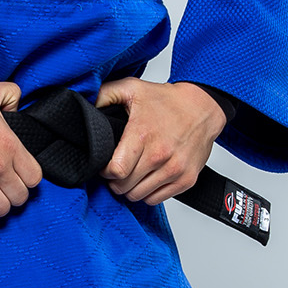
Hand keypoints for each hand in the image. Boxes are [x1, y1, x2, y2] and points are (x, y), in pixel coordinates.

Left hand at [95, 79, 224, 206]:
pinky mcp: (186, 179)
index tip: (106, 165)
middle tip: (118, 169)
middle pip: (124, 186)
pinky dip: (148, 193)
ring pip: (138, 196)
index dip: (105, 170)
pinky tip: (147, 178)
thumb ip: (105, 94)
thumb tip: (84, 103)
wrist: (203, 107)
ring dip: (130, 188)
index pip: (116, 170)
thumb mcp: (132, 88)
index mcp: (143, 134)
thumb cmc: (167, 100)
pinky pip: (156, 199)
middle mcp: (160, 155)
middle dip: (115, 180)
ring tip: (132, 173)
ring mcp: (175, 169)